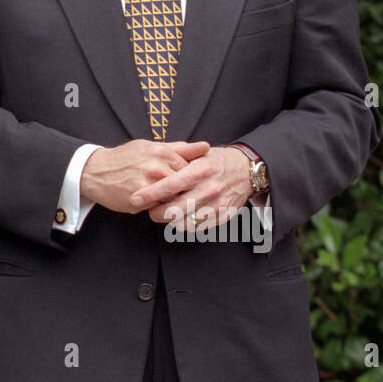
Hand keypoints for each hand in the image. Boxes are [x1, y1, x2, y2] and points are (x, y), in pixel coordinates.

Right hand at [81, 139, 209, 213]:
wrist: (94, 171)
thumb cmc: (124, 158)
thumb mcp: (150, 146)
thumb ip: (179, 148)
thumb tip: (205, 146)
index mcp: (162, 152)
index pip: (192, 169)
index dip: (194, 179)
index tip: (194, 184)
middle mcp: (157, 167)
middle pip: (186, 185)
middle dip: (189, 192)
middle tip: (189, 196)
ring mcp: (149, 184)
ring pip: (175, 199)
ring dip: (177, 202)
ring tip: (171, 202)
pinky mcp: (140, 200)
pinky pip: (160, 209)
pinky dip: (162, 209)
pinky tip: (157, 205)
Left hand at [129, 146, 253, 229]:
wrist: (247, 171)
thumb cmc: (217, 161)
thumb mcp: (199, 154)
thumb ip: (177, 158)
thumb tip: (152, 164)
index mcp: (201, 170)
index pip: (171, 184)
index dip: (150, 193)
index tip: (135, 198)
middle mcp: (209, 188)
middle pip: (175, 208)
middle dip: (156, 212)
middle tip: (149, 210)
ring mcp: (217, 204)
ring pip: (185, 221)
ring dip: (169, 221)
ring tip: (163, 214)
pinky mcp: (223, 216)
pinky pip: (198, 228)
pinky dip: (185, 225)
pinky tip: (179, 219)